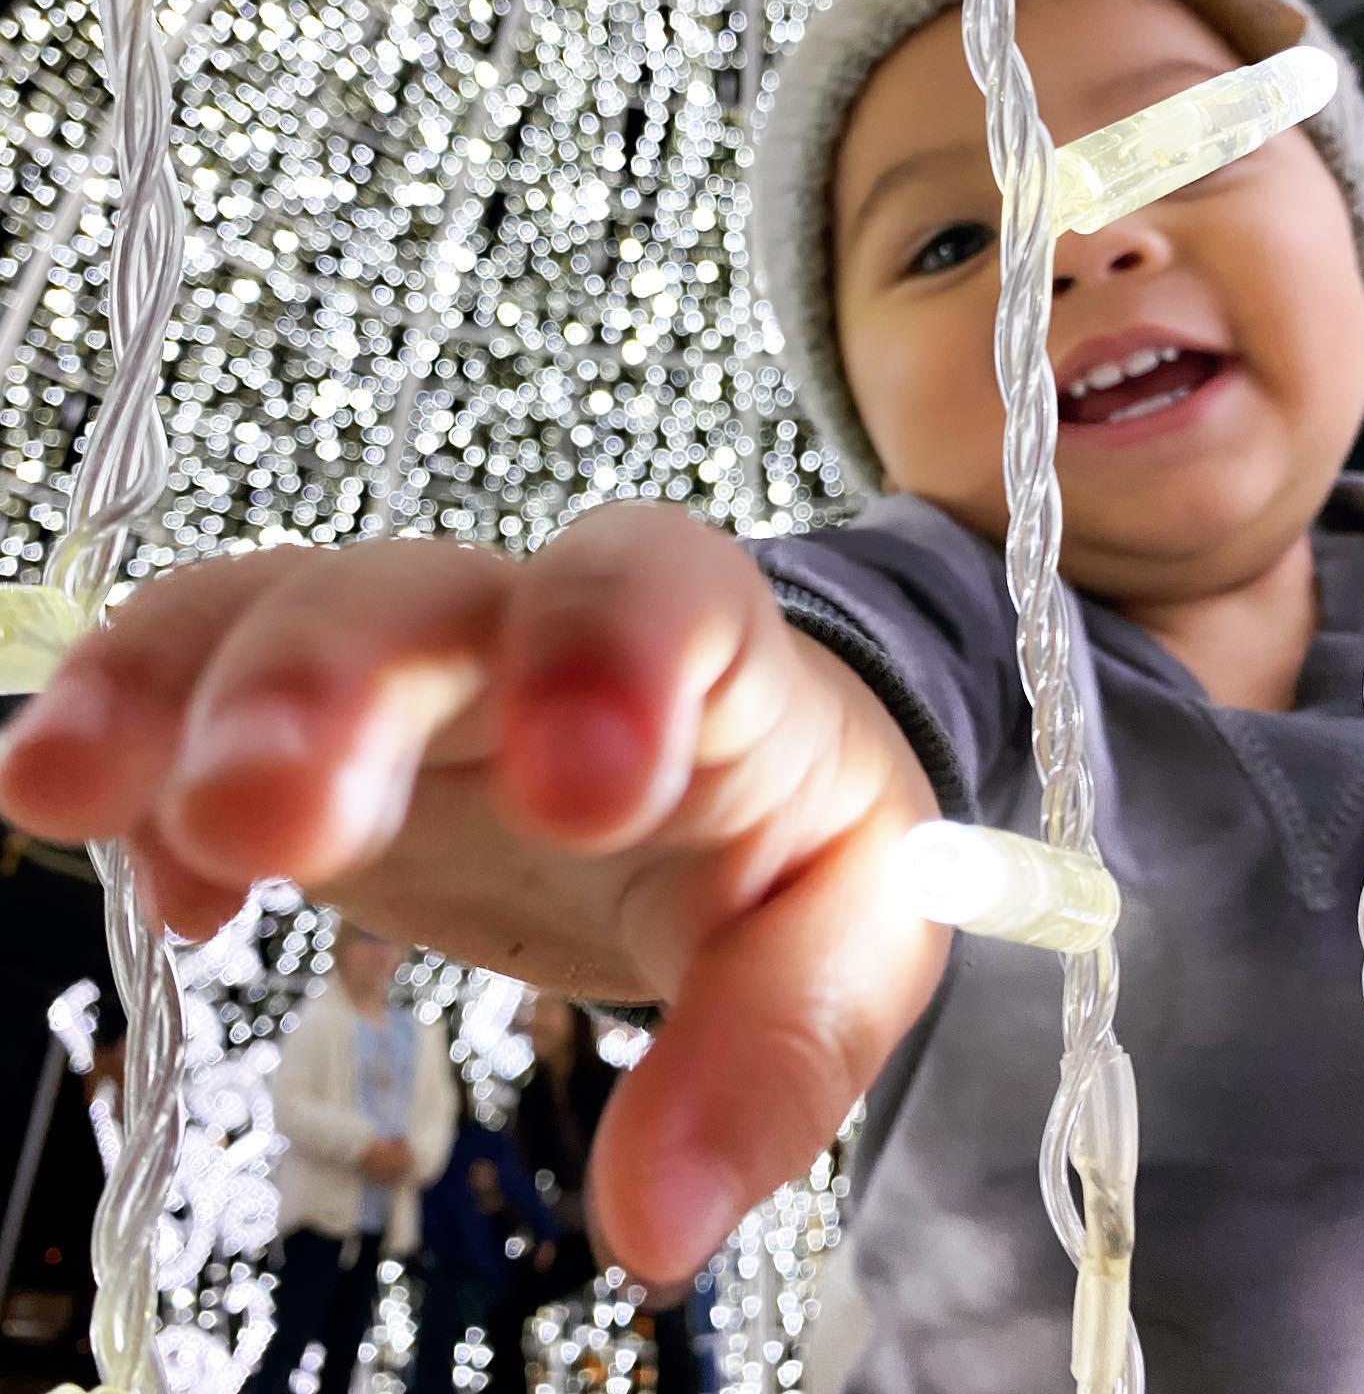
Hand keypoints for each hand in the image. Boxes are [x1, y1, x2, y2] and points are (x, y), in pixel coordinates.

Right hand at [0, 504, 945, 1285]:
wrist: (710, 760)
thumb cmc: (785, 833)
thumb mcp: (842, 935)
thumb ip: (774, 1056)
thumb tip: (658, 1220)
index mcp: (701, 644)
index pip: (653, 587)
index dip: (609, 657)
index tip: (580, 795)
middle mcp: (526, 622)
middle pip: (412, 597)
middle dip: (328, 686)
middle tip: (270, 813)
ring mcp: (405, 664)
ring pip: (267, 617)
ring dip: (167, 691)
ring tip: (66, 787)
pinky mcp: (317, 721)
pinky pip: (199, 692)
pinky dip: (147, 764)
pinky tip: (157, 874)